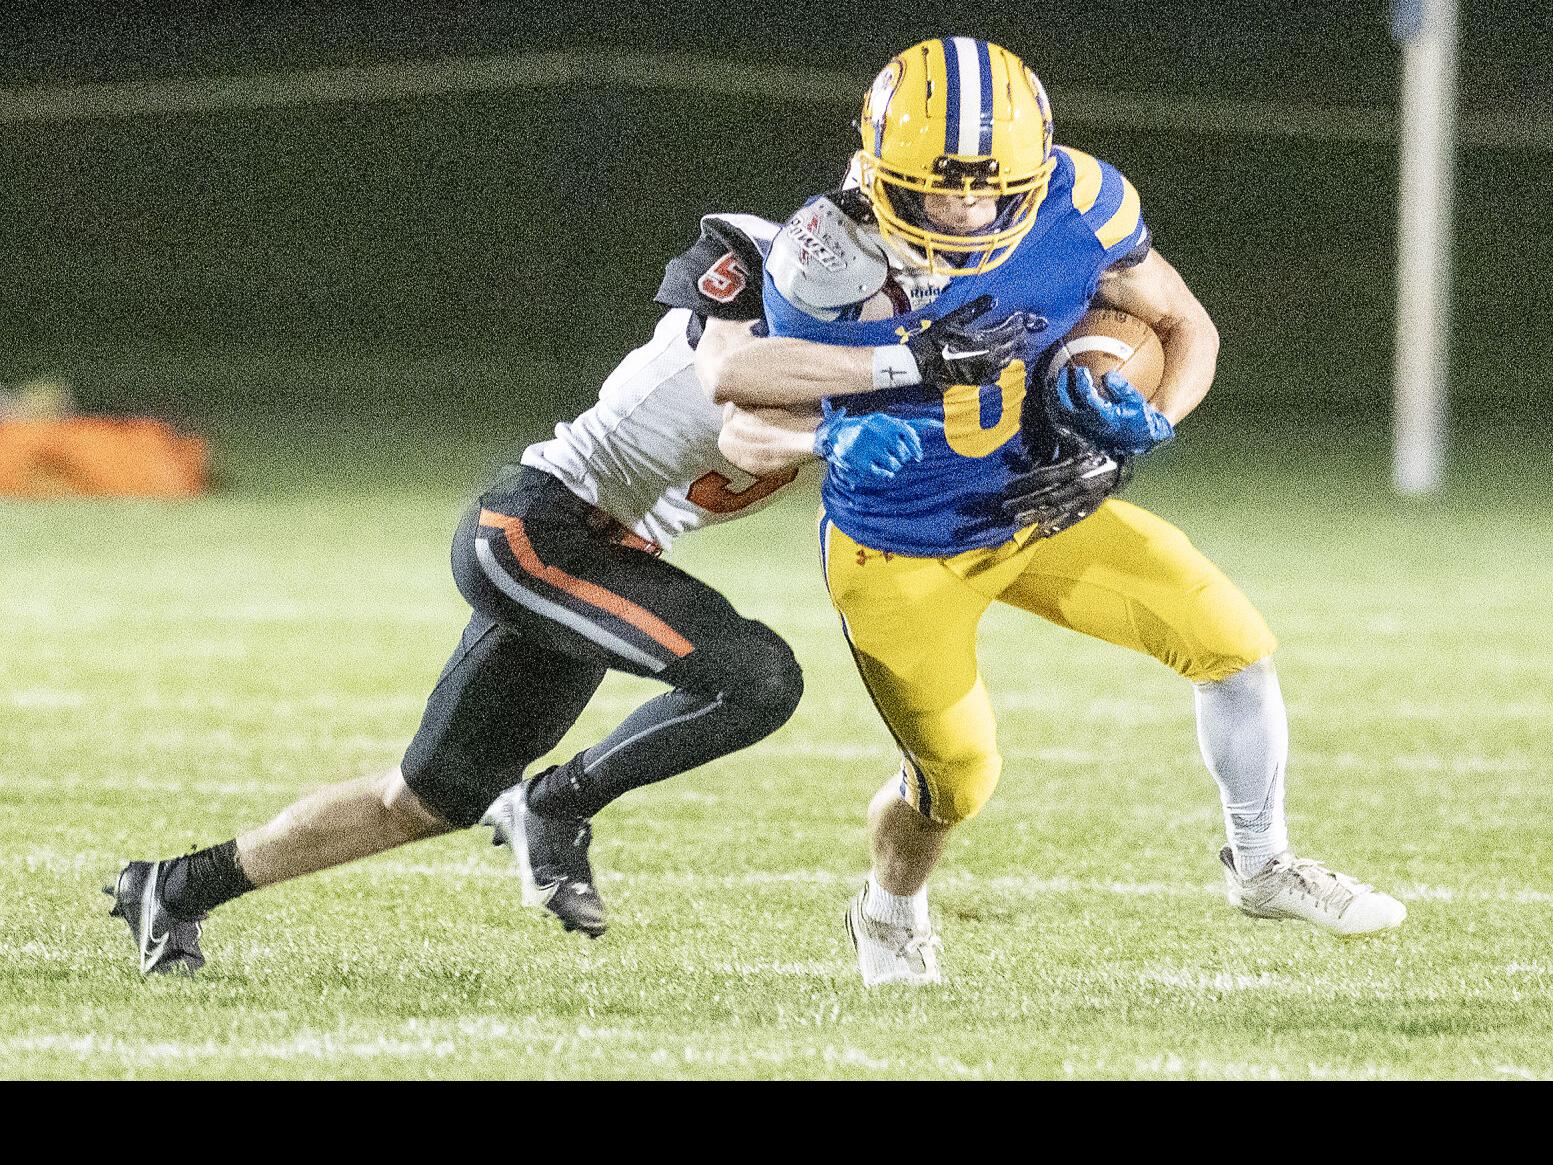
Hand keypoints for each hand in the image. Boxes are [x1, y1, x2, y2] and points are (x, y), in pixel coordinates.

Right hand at [813, 404, 943, 488]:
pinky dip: (886, 475)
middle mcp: (878, 433)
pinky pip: (881, 474)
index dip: (915, 448)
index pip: (909, 434)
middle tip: (894, 457)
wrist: (837, 434)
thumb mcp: (887, 422)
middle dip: (902, 458)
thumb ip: (909, 425)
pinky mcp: (861, 462)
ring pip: (894, 464)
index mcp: (886, 421)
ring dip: (894, 467)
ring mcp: (869, 448)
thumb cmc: (869, 428)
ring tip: (887, 463)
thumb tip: (937, 425)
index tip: (918, 457)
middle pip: (903, 453)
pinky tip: (887, 473)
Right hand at [906, 294, 1040, 387]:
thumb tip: (993, 299)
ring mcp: (982, 372)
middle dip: (1017, 337)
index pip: (1008, 332)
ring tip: (1013, 341)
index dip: (1016, 325)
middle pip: (1010, 347)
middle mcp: (986, 359)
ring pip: (1006, 361)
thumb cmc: (935, 339)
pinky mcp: (977, 380)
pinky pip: (997, 374)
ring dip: (1011, 350)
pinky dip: (1000, 365)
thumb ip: (975, 309)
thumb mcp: (953, 320)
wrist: (921, 363)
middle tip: (1021, 328)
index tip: (1021, 318)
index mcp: (981, 342)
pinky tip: (998, 358)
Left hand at [996, 445, 1129, 536]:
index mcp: (1075, 466)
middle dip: (1025, 502)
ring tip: (1017, 521)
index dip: (1024, 483)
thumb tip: (1045, 431)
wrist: (1122, 465)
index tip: (1006, 488)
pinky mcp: (1091, 508)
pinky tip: (1042, 533)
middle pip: (1047, 496)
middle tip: (1005, 507)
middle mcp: (1080, 484)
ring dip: (1035, 517)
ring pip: (1057, 510)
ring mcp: (1086, 499)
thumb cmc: (1096, 450)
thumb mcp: (1079, 440)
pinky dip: (1057, 527)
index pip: (1044, 476)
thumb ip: (1062, 437)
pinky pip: (1072, 520)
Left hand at [1047, 368, 1173, 456]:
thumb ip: (1120, 387)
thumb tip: (1106, 375)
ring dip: (1054, 396)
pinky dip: (1054, 407)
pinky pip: (1060, 421)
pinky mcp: (1079, 434)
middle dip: (1062, 385)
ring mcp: (1083, 431)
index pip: (1085, 396)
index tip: (1082, 370)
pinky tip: (1056, 395)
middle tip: (1065, 371)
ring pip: (1059, 414)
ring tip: (1056, 380)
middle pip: (1066, 405)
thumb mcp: (1134, 400)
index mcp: (1105, 417)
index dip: (1081, 380)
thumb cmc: (1139, 418)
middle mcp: (1090, 426)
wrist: (1140, 441)